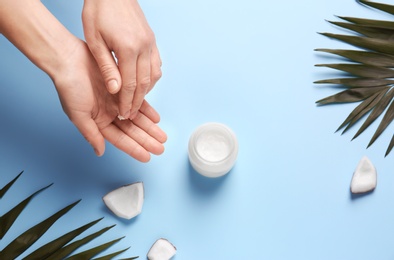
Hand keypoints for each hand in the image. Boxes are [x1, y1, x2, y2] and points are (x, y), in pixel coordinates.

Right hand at [54, 40, 166, 161]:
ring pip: (137, 118)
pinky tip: (156, 118)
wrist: (69, 58)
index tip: (147, 157)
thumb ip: (91, 134)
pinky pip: (138, 100)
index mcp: (98, 122)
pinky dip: (147, 110)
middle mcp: (109, 113)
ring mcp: (116, 101)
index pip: (120, 139)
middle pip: (131, 131)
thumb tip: (100, 152)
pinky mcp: (122, 87)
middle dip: (146, 140)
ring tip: (162, 137)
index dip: (133, 148)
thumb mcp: (79, 114)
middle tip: (160, 148)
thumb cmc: (70, 86)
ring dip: (149, 127)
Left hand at [82, 0, 161, 119]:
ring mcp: (151, 43)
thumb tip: (115, 90)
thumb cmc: (99, 11)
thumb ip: (106, 67)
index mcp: (129, 49)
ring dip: (146, 91)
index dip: (126, 102)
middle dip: (137, 102)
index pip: (130, 85)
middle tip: (130, 114)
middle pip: (144, 84)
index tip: (123, 115)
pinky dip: (151, 78)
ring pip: (154, 75)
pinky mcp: (152, 40)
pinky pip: (156, 64)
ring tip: (135, 102)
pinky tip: (144, 83)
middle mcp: (144, 47)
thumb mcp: (95, 40)